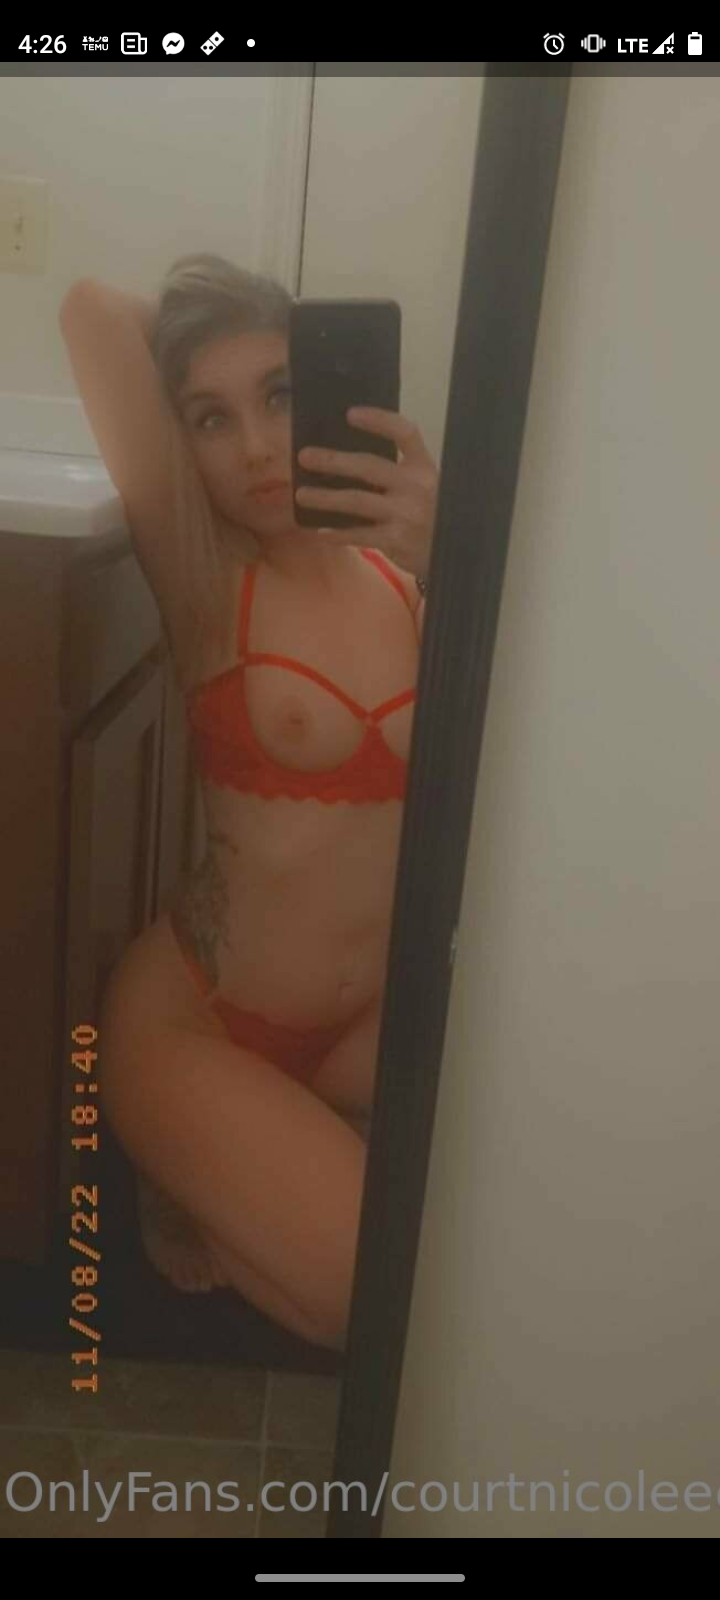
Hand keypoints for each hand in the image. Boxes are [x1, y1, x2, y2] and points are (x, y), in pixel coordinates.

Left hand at [295, 407, 437, 579]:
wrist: (455, 554)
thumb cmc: (432, 516)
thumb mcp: (426, 487)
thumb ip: (399, 473)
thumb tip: (349, 461)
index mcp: (424, 467)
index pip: (404, 433)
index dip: (378, 420)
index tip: (350, 414)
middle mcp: (416, 486)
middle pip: (369, 466)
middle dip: (333, 460)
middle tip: (304, 457)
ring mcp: (405, 514)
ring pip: (357, 501)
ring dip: (325, 498)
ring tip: (301, 495)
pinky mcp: (396, 540)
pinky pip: (359, 535)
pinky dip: (337, 534)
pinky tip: (319, 533)